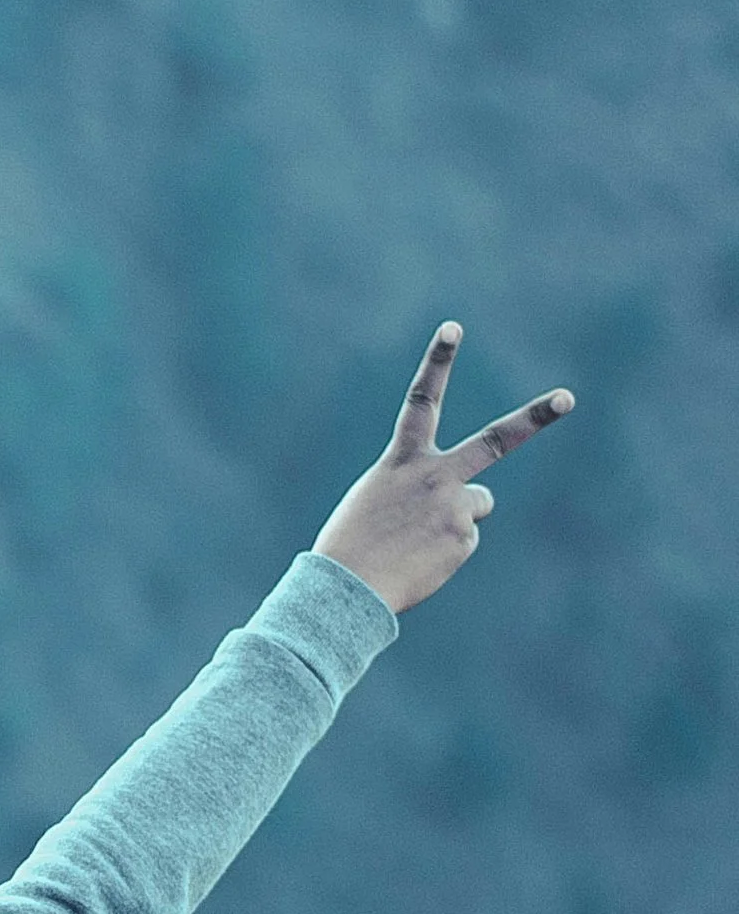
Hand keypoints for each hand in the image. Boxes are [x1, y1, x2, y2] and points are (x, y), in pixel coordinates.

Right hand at [313, 321, 572, 613]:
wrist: (346, 586)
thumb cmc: (353, 543)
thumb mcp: (380, 500)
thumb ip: (423, 489)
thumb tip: (469, 509)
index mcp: (402, 459)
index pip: (422, 400)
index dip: (438, 361)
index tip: (453, 327)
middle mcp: (435, 476)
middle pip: (494, 440)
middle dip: (535, 418)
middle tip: (567, 398)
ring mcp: (454, 507)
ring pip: (478, 503)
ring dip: (458, 517)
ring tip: (418, 538)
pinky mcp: (463, 538)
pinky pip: (465, 538)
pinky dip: (446, 549)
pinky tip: (420, 559)